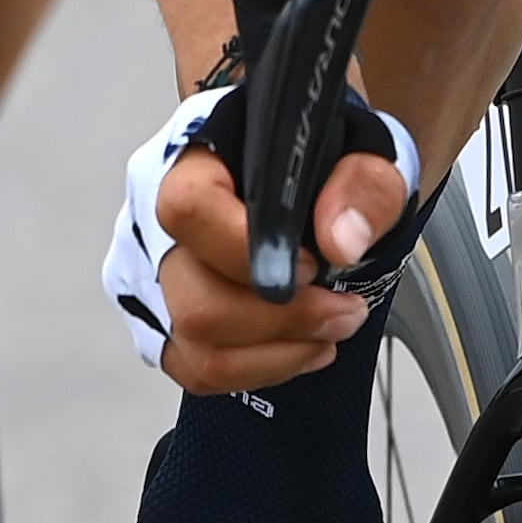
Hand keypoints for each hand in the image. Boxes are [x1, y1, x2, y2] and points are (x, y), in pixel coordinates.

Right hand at [104, 83, 415, 396]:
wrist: (313, 174)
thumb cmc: (322, 159)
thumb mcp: (365, 152)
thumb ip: (362, 186)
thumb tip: (341, 242)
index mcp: (194, 158)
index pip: (188, 208)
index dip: (247, 250)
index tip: (313, 265)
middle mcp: (157, 219)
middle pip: (193, 301)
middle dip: (282, 322)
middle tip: (346, 311)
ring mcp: (156, 277)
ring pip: (195, 346)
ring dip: (278, 353)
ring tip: (333, 328)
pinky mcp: (168, 321)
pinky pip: (198, 370)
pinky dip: (258, 369)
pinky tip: (303, 346)